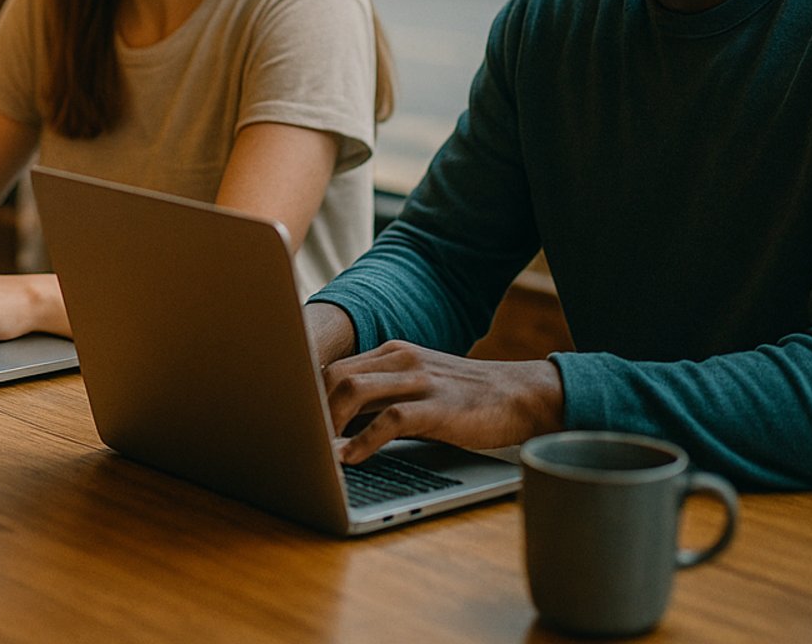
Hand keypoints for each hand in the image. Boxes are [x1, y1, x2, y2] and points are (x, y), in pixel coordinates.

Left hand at [322, 340, 564, 461]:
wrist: (521, 395)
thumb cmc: (466, 398)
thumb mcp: (419, 387)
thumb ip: (383, 396)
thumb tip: (336, 425)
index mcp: (392, 352)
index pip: (333, 365)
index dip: (306, 392)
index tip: (290, 418)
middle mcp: (400, 359)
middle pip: (334, 375)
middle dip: (309, 408)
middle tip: (298, 438)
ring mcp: (419, 380)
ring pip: (353, 390)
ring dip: (327, 423)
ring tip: (316, 449)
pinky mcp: (437, 406)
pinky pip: (389, 420)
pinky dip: (363, 441)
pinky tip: (350, 458)